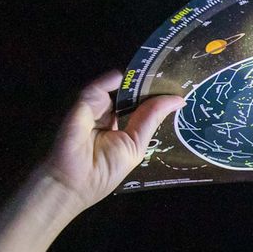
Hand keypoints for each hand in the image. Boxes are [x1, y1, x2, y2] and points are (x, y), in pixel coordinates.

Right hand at [37, 68, 183, 212]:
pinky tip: (135, 76)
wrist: (73, 181)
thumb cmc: (104, 170)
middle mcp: (108, 114)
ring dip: (137, 79)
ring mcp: (96, 106)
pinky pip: (101, 86)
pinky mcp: (84, 102)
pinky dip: (116, 79)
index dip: (156, 96)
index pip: (140, 105)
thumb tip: (179, 100)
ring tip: (159, 69)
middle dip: (149, 84)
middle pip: (131, 93)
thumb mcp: (135, 144)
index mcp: (120, 127)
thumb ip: (152, 118)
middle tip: (172, 73)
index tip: (179, 85)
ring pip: (119, 87)